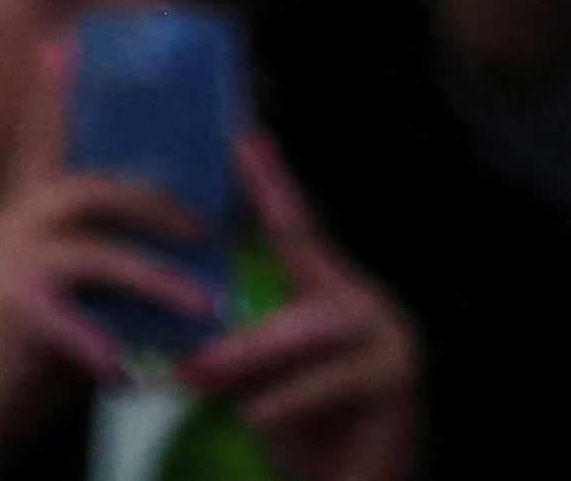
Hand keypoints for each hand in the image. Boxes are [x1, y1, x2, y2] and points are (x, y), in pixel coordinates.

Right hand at [0, 46, 230, 445]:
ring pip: (98, 254)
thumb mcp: (70, 284)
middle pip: (91, 188)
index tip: (67, 41)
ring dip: (157, 280)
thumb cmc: (37, 344)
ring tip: (205, 306)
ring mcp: (7, 265)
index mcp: (23, 210)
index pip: (41, 140)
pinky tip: (131, 377)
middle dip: (154, 204)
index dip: (53, 92)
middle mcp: (10, 224)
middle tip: (201, 226)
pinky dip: (109, 351)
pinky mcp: (13, 311)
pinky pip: (78, 324)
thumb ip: (101, 250)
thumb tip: (178, 227)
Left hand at [179, 136, 419, 480]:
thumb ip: (237, 339)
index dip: (271, 181)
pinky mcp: (400, 380)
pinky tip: (255, 415)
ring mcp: (392, 339)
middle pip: (297, 278)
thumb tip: (170, 310)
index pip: (298, 229)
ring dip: (246, 357)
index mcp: (336, 292)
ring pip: (307, 332)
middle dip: (235, 315)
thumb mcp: (261, 378)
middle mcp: (370, 303)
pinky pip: (330, 381)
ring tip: (197, 381)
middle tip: (181, 349)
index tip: (243, 136)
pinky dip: (286, 399)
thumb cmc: (302, 434)